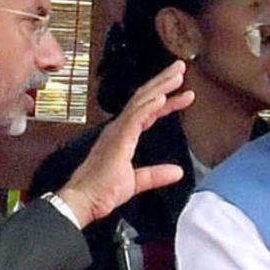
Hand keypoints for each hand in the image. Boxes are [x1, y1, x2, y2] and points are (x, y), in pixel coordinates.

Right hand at [58, 60, 194, 227]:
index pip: (148, 111)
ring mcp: (118, 131)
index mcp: (123, 135)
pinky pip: (135, 117)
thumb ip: (156, 174)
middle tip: (180, 68)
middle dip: (163, 81)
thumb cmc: (102, 191)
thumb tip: (177, 172)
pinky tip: (162, 97)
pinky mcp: (118, 139)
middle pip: (144, 98)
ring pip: (141, 101)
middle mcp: (119, 128)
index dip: (167, 101)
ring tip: (177, 74)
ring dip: (160, 86)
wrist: (83, 201)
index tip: (185, 94)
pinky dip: (149, 106)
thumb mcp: (136, 181)